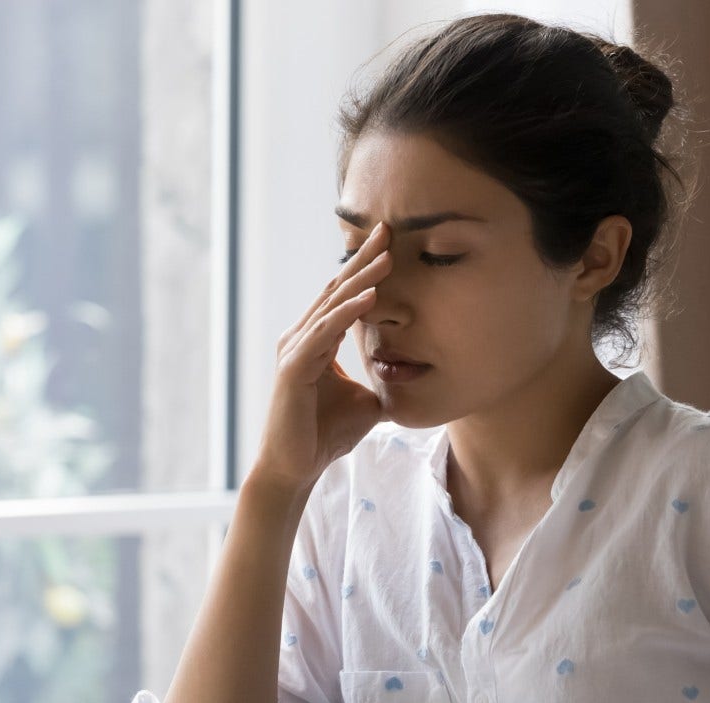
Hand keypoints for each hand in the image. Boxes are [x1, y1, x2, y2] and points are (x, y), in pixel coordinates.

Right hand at [251, 221, 393, 492]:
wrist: (296, 468)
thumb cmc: (326, 435)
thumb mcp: (367, 402)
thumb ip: (382, 383)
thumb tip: (414, 381)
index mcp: (316, 341)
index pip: (343, 296)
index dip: (365, 269)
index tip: (391, 243)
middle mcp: (301, 338)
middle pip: (336, 289)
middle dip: (363, 259)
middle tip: (387, 228)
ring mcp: (295, 350)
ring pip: (332, 306)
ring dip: (361, 279)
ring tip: (388, 256)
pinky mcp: (294, 368)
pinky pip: (325, 333)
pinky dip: (348, 313)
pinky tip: (370, 296)